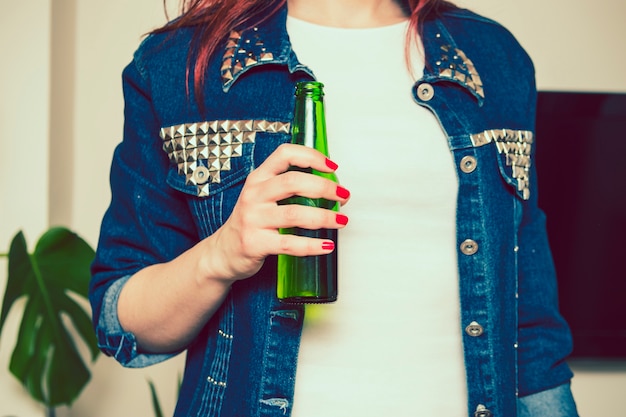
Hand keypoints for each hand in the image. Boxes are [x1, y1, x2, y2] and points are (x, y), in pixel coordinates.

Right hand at [208, 143, 349, 281]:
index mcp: (259, 178)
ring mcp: (253, 219)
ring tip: (341, 220)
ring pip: (294, 214)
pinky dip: (312, 245)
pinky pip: (289, 243)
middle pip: (293, 182)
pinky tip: (326, 245)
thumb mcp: (263, 196)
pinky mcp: (255, 243)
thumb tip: (330, 186)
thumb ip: (289, 187)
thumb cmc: (251, 222)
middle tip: (343, 195)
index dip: (311, 156)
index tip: (332, 166)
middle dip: (324, 187)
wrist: (223, 252)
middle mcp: (254, 195)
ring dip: (324, 217)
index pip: (285, 154)